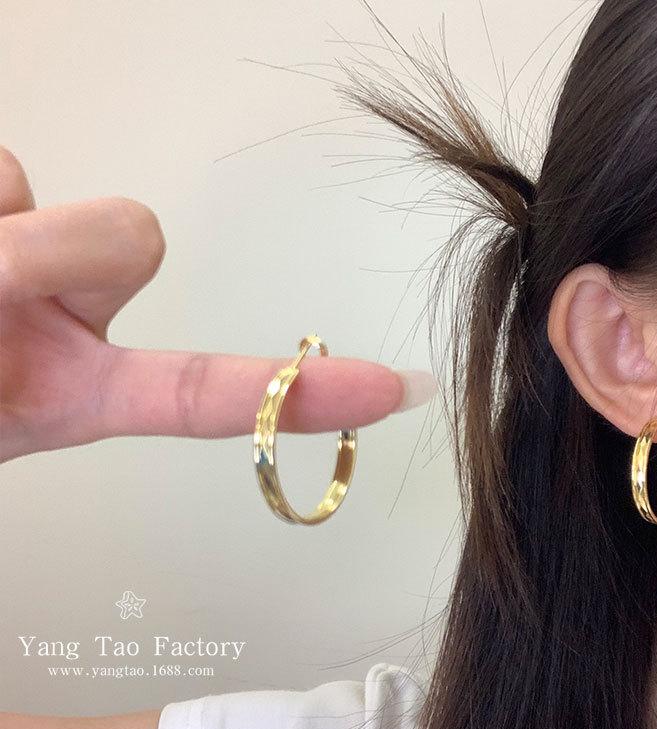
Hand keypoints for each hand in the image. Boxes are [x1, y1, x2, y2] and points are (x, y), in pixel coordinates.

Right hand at [0, 148, 435, 462]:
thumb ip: (18, 341)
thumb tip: (25, 228)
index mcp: (66, 395)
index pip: (209, 396)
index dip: (300, 398)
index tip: (398, 393)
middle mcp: (59, 315)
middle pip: (132, 233)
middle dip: (58, 247)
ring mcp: (20, 248)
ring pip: (32, 182)